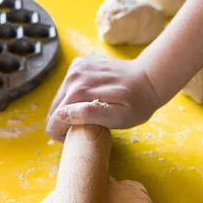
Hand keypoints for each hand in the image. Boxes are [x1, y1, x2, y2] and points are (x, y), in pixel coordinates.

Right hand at [46, 57, 161, 141]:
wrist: (148, 78)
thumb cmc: (137, 105)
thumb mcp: (118, 117)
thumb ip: (89, 115)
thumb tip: (62, 115)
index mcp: (79, 92)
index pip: (54, 122)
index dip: (62, 135)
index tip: (78, 137)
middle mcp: (73, 77)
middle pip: (54, 111)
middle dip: (64, 123)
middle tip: (86, 127)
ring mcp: (75, 68)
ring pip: (58, 100)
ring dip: (69, 110)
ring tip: (89, 113)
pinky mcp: (78, 64)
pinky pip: (66, 88)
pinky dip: (73, 97)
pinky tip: (89, 99)